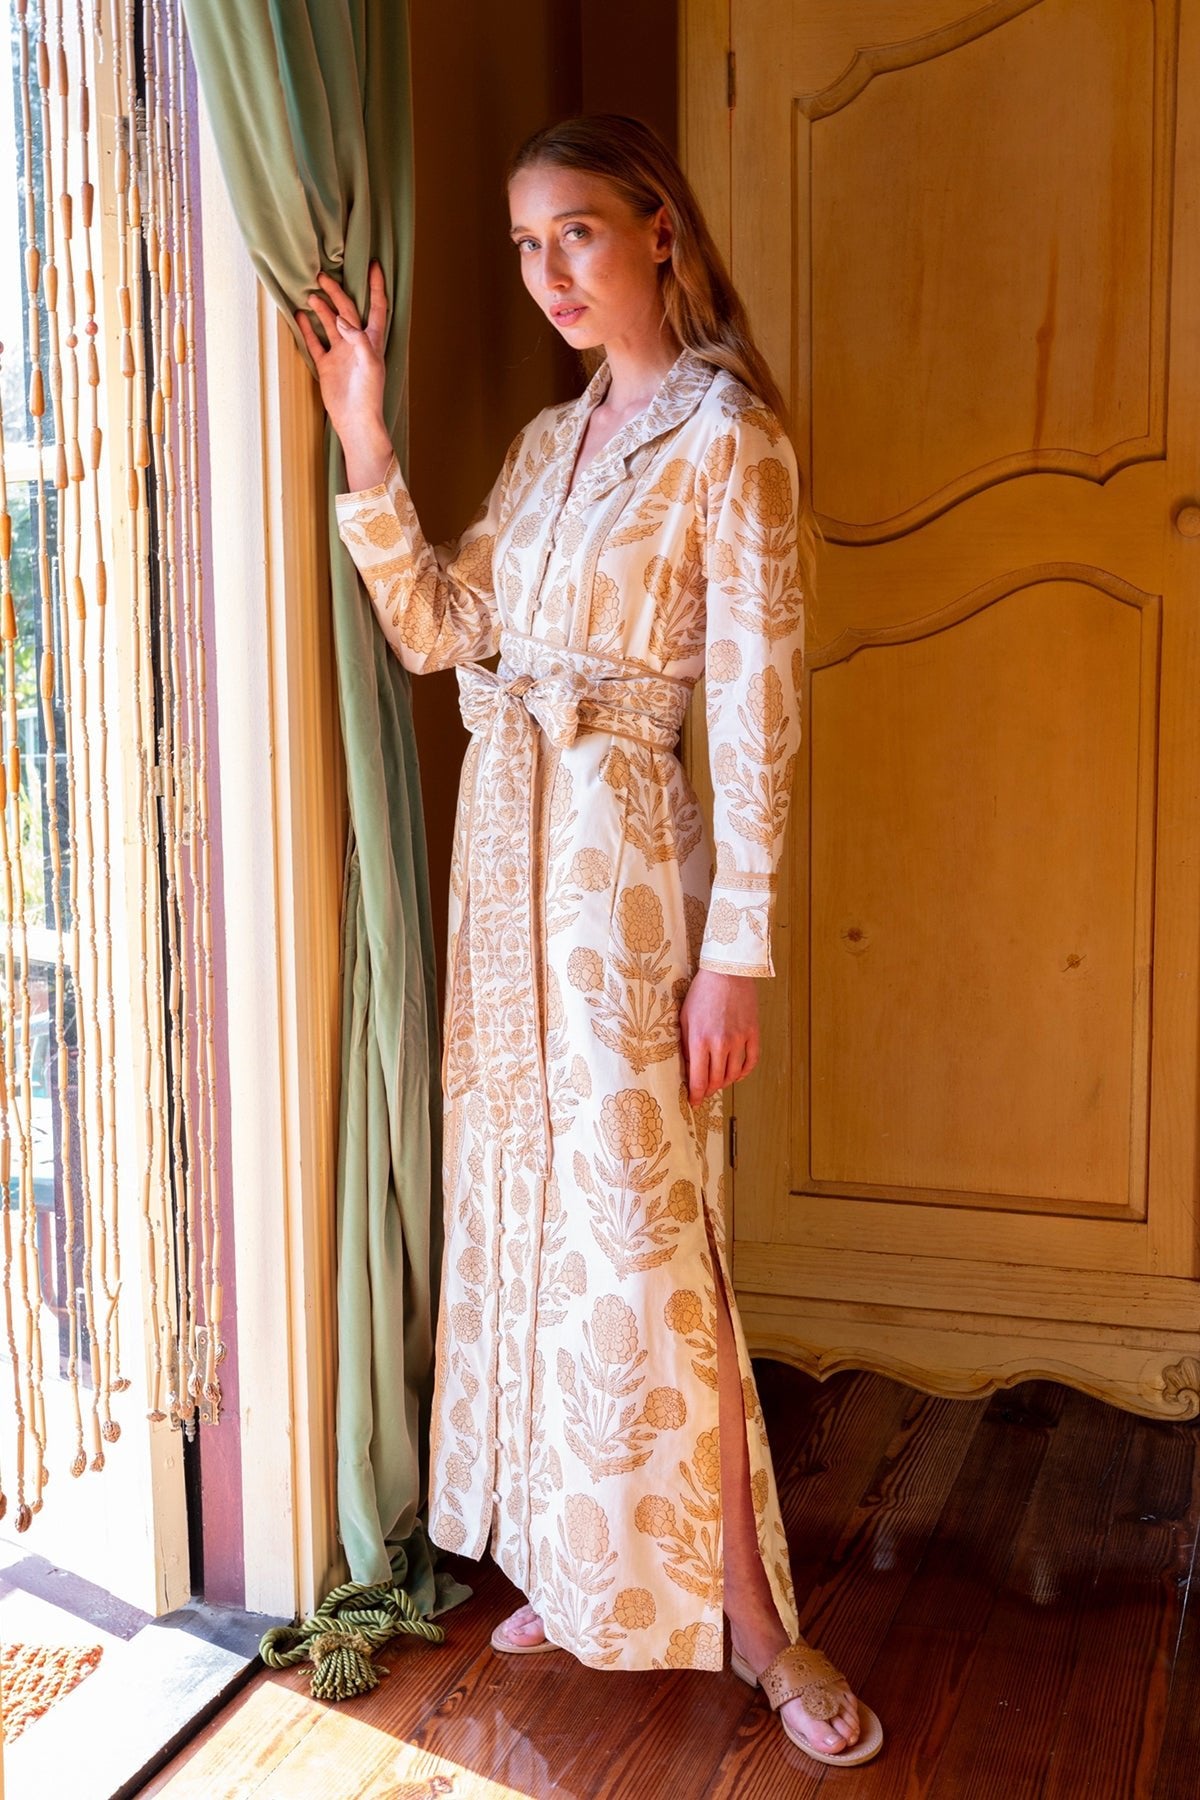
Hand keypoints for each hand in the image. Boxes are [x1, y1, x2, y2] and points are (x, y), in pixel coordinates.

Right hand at [294, 261, 389, 458]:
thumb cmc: (369, 394)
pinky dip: (307, 329)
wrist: (356, 420)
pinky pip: (315, 342)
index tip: (374, 265)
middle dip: (337, 292)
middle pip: (347, 310)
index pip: (377, 307)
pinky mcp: (327, 365)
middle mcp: (356, 342)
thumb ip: (358, 339)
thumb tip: (341, 320)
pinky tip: (299, 315)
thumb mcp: (370, 363)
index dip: (376, 286)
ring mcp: (341, 353)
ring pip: (329, 323)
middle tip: (322, 276)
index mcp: (373, 340)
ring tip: (309, 293)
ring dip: (321, 308)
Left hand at [679, 969, 759, 1103]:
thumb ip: (687, 1045)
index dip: (696, 1095)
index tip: (694, 1102)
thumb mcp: (685, 1018)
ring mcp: (739, 1040)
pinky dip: (744, 1072)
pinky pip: (751, 1061)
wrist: (726, 973)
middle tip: (704, 1092)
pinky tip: (736, 1074)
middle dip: (709, 1090)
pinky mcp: (753, 1033)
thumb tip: (690, 1066)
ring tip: (718, 1082)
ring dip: (725, 1082)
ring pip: (734, 1074)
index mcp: (700, 1041)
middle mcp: (721, 1044)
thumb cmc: (701, 993)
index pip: (699, 1079)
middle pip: (717, 1080)